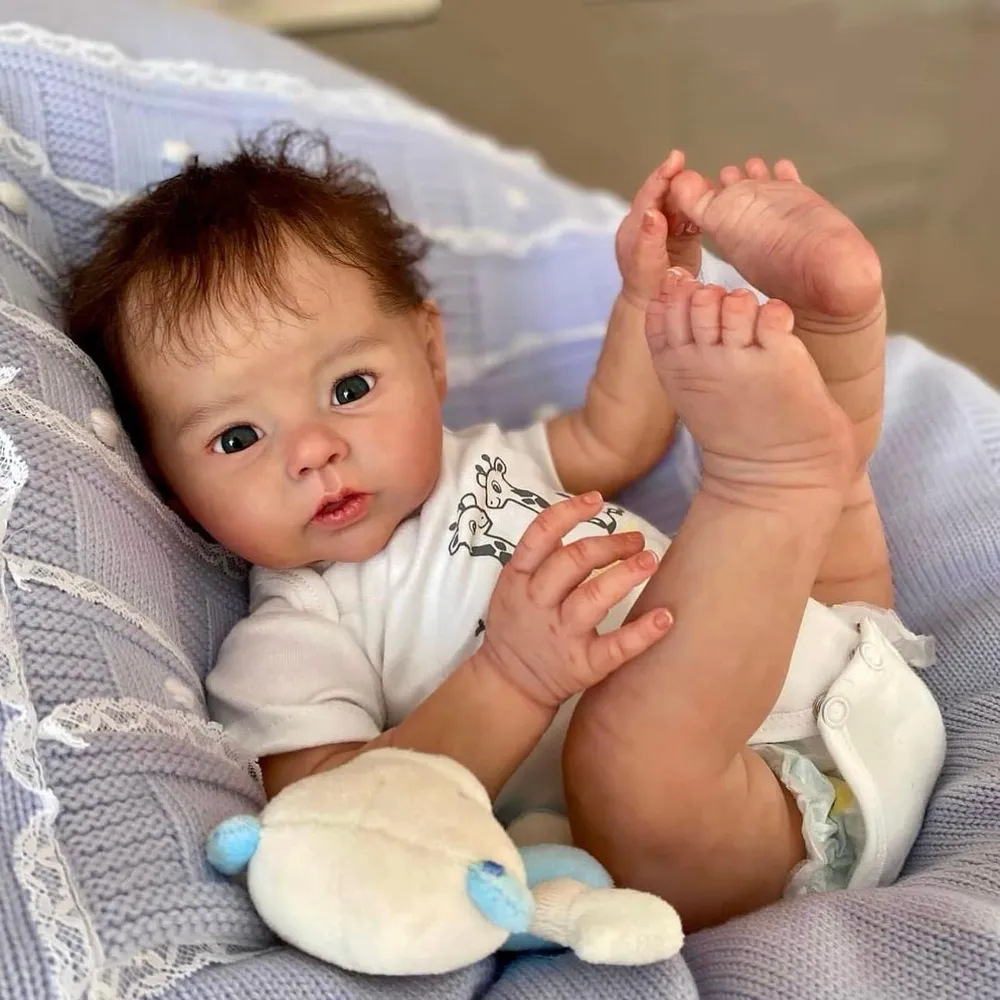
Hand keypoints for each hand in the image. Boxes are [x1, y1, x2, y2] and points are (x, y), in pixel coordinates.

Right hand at [475, 493, 672, 708]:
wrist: (509, 683)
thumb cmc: (517, 624)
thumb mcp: (512, 585)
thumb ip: (540, 556)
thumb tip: (575, 518)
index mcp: (518, 578)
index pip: (540, 535)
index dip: (569, 513)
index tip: (596, 500)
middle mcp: (538, 603)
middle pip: (573, 562)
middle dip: (609, 545)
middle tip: (636, 539)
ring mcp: (561, 634)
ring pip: (593, 598)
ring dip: (625, 575)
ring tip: (650, 560)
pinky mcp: (583, 665)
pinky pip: (615, 647)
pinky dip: (642, 633)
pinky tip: (665, 618)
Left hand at [616, 149, 700, 306]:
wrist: (655, 304)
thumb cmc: (646, 286)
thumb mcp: (645, 262)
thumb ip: (648, 237)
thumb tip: (652, 212)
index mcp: (635, 225)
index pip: (649, 194)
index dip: (662, 175)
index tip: (676, 159)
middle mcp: (650, 222)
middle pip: (664, 193)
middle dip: (678, 178)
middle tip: (693, 169)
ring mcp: (667, 227)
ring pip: (679, 201)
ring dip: (691, 191)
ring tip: (706, 184)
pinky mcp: (683, 234)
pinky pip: (692, 214)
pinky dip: (700, 205)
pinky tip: (712, 198)